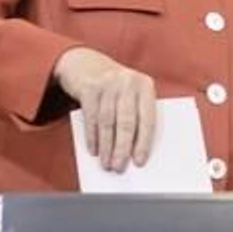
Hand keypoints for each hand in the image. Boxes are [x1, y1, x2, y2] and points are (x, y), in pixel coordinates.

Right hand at [53, 47, 155, 169]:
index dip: (144, 142)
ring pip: (108, 123)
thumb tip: (134, 151)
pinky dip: (92, 136)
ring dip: (106, 147)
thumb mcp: (129, 94)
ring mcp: (108, 83)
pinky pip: (91, 118)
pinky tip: (93, 149)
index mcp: (145, 86)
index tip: (140, 162)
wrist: (85, 63)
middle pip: (127, 122)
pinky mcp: (89, 88)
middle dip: (123, 149)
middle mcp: (128, 82)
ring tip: (106, 164)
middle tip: (119, 167)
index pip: (148, 118)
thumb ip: (135, 115)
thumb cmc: (114, 88)